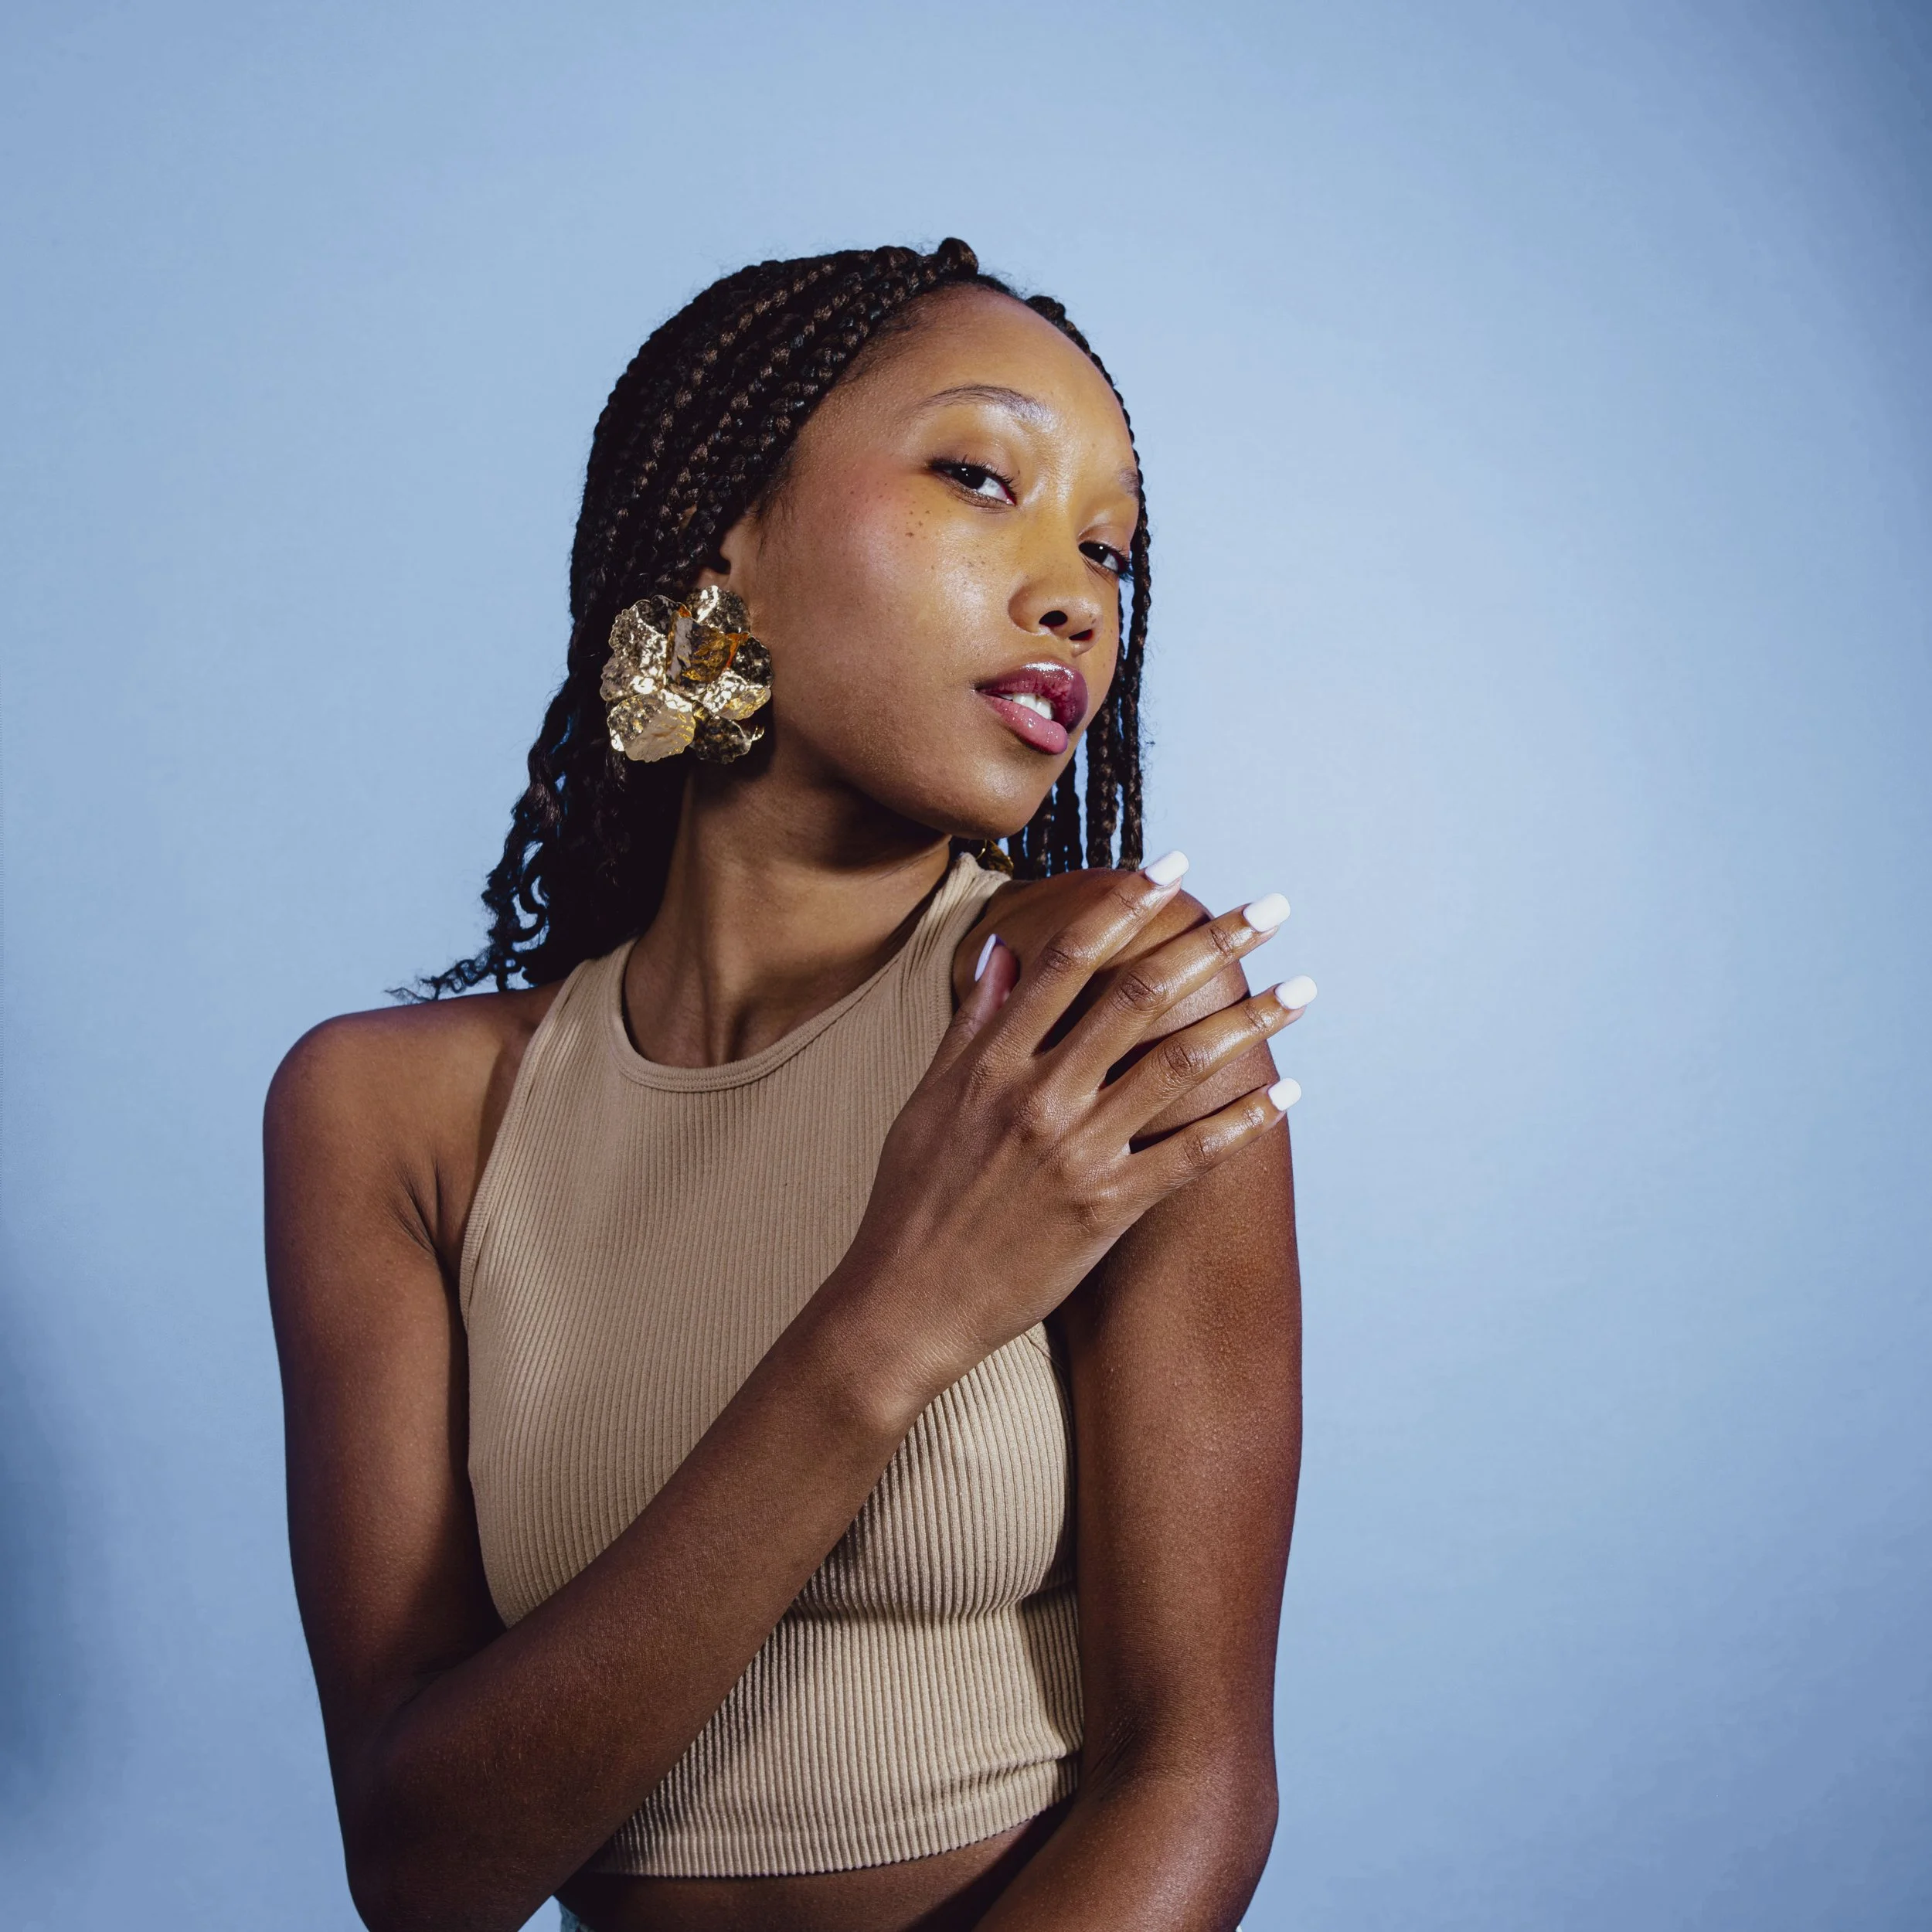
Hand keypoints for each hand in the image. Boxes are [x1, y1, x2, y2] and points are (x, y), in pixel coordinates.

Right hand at [837, 856, 1305, 1395]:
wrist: (907, 1302)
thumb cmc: (912, 1199)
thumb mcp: (926, 1099)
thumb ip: (972, 1024)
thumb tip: (1002, 951)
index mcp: (993, 1061)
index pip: (1071, 958)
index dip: (1128, 904)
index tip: (1176, 867)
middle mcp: (1040, 1096)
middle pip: (1142, 996)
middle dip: (1214, 946)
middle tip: (1272, 909)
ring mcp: (1078, 1154)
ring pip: (1180, 1067)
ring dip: (1249, 1022)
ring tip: (1302, 990)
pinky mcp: (1107, 1210)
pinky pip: (1190, 1156)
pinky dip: (1243, 1122)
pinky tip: (1286, 1092)